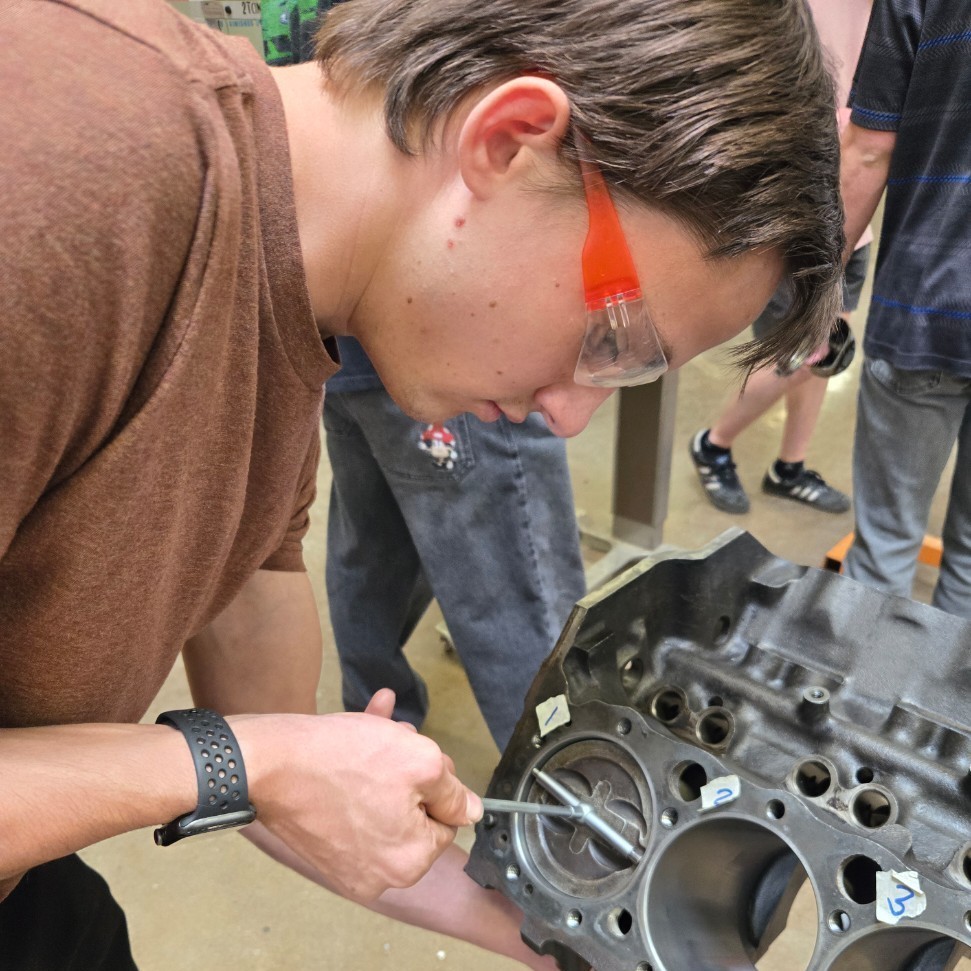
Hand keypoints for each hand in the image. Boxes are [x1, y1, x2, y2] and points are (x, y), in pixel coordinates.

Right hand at [231, 705, 481, 902]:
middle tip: (394, 738)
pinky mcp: (321, 842)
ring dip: (384, 759)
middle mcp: (377, 873)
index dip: (435, 782)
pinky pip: (353, 803)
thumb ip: (454, 790)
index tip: (415, 758)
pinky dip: (358, 766)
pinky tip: (362, 723)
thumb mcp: (421, 761)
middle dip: (408, 768)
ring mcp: (345, 861)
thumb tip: (472, 812)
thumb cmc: (340, 759)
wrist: (268, 761)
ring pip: (383, 800)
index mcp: (407, 862)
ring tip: (373, 727)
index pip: (446, 821)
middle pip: (414, 810)